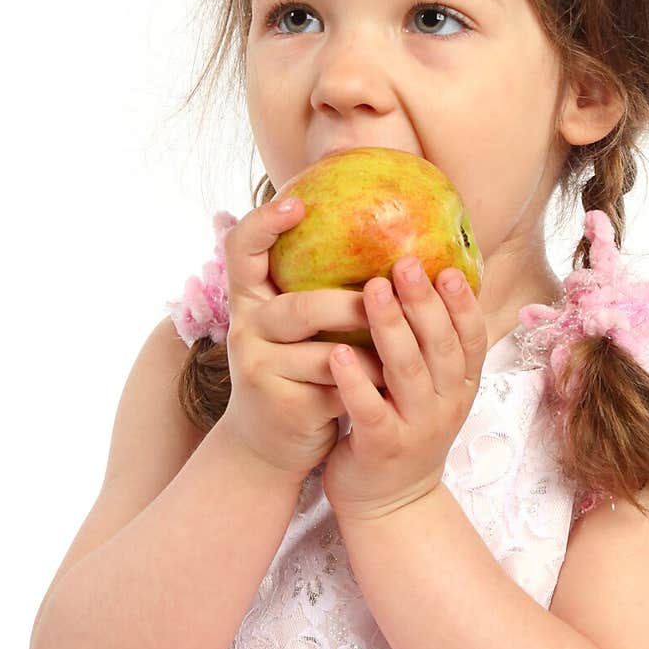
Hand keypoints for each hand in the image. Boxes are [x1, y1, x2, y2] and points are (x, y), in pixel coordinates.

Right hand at [219, 197, 385, 482]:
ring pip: (326, 355)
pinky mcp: (282, 406)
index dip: (263, 222)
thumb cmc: (296, 370)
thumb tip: (386, 239)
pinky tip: (395, 384)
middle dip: (351, 306)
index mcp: (249, 300)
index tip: (298, 203)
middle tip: (390, 299)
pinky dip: (371, 386)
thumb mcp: (293, 328)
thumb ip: (314, 290)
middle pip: (299, 307)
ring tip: (408, 348)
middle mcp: (245, 329)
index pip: (240, 249)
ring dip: (374, 353)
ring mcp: (258, 369)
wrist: (267, 445)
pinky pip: (338, 389)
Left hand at [321, 257, 487, 521]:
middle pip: (440, 347)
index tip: (448, 269)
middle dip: (424, 302)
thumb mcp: (431, 392)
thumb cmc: (403, 431)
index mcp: (460, 387)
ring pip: (407, 371)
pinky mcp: (382, 448)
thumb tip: (424, 280)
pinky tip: (337, 352)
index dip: (463, 304)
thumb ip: (431, 348)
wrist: (391, 504)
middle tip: (405, 264)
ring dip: (391, 328)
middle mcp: (445, 406)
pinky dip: (355, 381)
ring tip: (372, 290)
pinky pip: (369, 409)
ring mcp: (416, 428)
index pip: (471, 339)